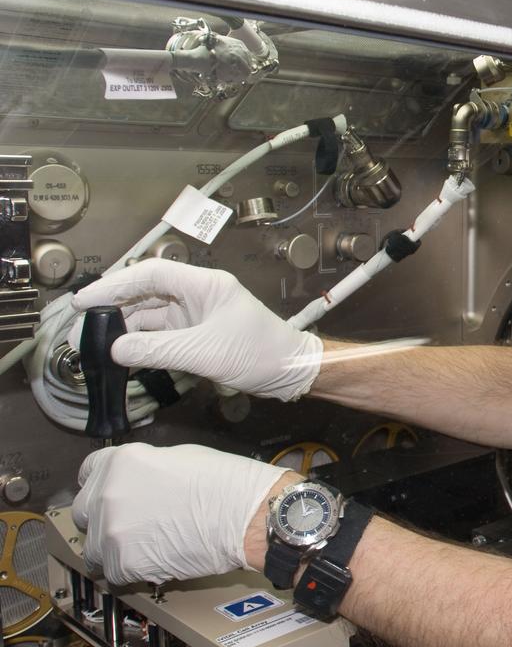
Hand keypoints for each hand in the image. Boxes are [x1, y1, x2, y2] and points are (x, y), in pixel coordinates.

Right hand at [71, 259, 321, 400]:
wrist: (292, 372)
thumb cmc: (261, 353)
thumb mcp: (205, 353)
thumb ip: (158, 351)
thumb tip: (116, 350)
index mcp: (205, 284)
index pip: (151, 274)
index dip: (114, 285)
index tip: (85, 301)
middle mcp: (198, 294)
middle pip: (146, 292)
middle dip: (114, 308)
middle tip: (84, 327)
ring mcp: (197, 314)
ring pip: (151, 314)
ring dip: (125, 327)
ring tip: (97, 343)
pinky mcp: (197, 333)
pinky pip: (161, 333)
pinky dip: (141, 342)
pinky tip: (123, 354)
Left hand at [72, 443, 290, 584]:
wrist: (245, 516)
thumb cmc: (224, 483)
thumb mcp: (178, 457)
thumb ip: (144, 470)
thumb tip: (137, 485)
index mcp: (120, 462)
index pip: (88, 473)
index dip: (102, 485)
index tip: (113, 497)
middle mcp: (105, 494)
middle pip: (84, 512)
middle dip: (105, 518)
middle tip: (133, 525)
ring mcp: (110, 531)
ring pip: (92, 548)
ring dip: (112, 549)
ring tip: (144, 549)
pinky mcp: (121, 564)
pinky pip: (112, 573)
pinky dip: (130, 571)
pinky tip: (154, 562)